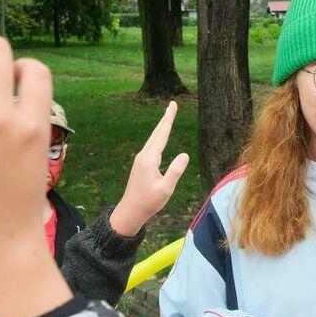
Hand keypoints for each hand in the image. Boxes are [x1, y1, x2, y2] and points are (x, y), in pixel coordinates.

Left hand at [109, 101, 189, 235]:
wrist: (130, 211)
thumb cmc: (149, 202)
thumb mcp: (166, 188)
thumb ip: (175, 171)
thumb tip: (185, 154)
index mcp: (149, 159)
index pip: (162, 134)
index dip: (168, 119)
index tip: (173, 105)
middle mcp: (143, 156)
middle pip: (157, 133)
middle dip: (166, 119)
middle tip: (172, 105)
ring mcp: (140, 159)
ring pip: (153, 139)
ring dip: (162, 127)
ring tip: (169, 116)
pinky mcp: (141, 164)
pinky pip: (152, 145)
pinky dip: (158, 136)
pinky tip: (160, 136)